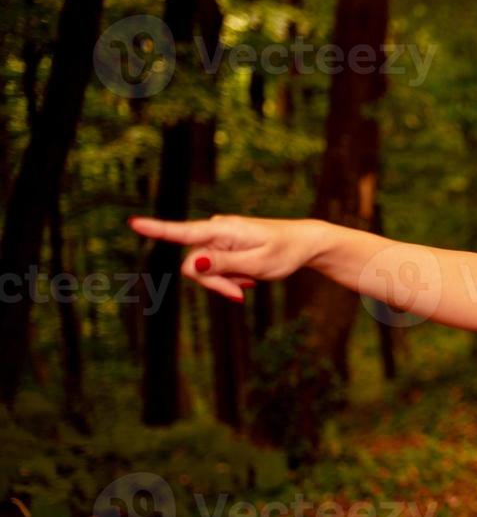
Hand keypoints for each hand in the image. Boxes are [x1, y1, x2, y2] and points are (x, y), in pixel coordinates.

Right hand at [127, 213, 321, 301]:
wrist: (304, 244)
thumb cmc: (284, 252)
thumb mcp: (257, 264)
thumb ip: (224, 264)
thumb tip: (192, 263)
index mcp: (222, 230)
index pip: (183, 232)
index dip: (157, 230)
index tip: (133, 222)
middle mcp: (215, 230)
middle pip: (194, 265)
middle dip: (213, 283)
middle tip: (240, 294)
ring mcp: (218, 238)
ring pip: (204, 269)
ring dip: (224, 281)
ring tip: (249, 282)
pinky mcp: (223, 247)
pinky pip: (215, 268)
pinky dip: (229, 277)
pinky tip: (248, 279)